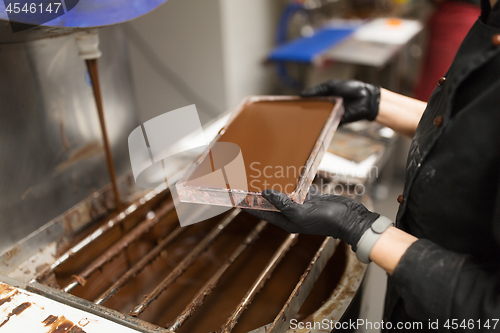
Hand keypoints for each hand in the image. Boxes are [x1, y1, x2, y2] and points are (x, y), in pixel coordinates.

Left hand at [247, 188, 378, 250]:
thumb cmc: (326, 220)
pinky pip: (296, 189)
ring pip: (283, 195)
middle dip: (258, 195)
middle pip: (270, 203)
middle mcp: (291, 214)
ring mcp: (301, 206)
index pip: (262, 213)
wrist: (349, 218)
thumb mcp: (301, 213)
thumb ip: (282, 203)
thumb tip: (264, 193)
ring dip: (273, 186)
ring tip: (261, 175)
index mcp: (286, 221)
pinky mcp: (311, 197)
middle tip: (246, 182)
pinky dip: (289, 182)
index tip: (236, 197)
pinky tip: (283, 173)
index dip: (249, 206)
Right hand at [301, 79, 380, 124]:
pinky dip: (323, 126)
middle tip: (294, 116)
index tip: (291, 105)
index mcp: (324, 97)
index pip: (310, 101)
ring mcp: (332, 115)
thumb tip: (302, 94)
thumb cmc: (350, 88)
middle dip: (305, 114)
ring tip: (301, 123)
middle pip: (313, 112)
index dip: (302, 103)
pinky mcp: (338, 122)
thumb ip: (318, 90)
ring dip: (312, 121)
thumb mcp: (332, 85)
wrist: (366, 98)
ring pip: (319, 119)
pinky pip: (328, 125)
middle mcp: (327, 107)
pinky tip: (314, 127)